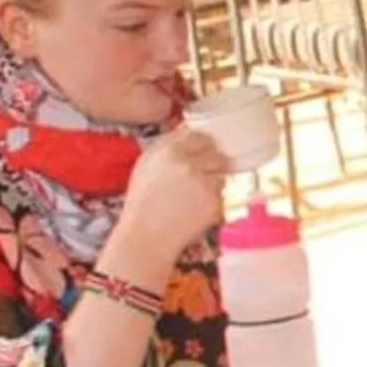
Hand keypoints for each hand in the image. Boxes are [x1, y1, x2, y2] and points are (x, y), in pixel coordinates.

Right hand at [112, 128, 232, 262]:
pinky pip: (223, 194)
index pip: (201, 137)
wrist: (146, 237)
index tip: (201, 156)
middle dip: (212, 166)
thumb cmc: (143, 203)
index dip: (203, 147)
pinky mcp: (214, 200)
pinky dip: (214, 201)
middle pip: (217, 154)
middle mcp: (186, 164)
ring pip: (223, 174)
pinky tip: (195, 211)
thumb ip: (167, 146)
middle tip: (196, 183)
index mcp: (168, 151)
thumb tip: (189, 129)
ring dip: (214, 184)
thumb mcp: (146, 166)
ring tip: (192, 199)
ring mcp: (202, 182)